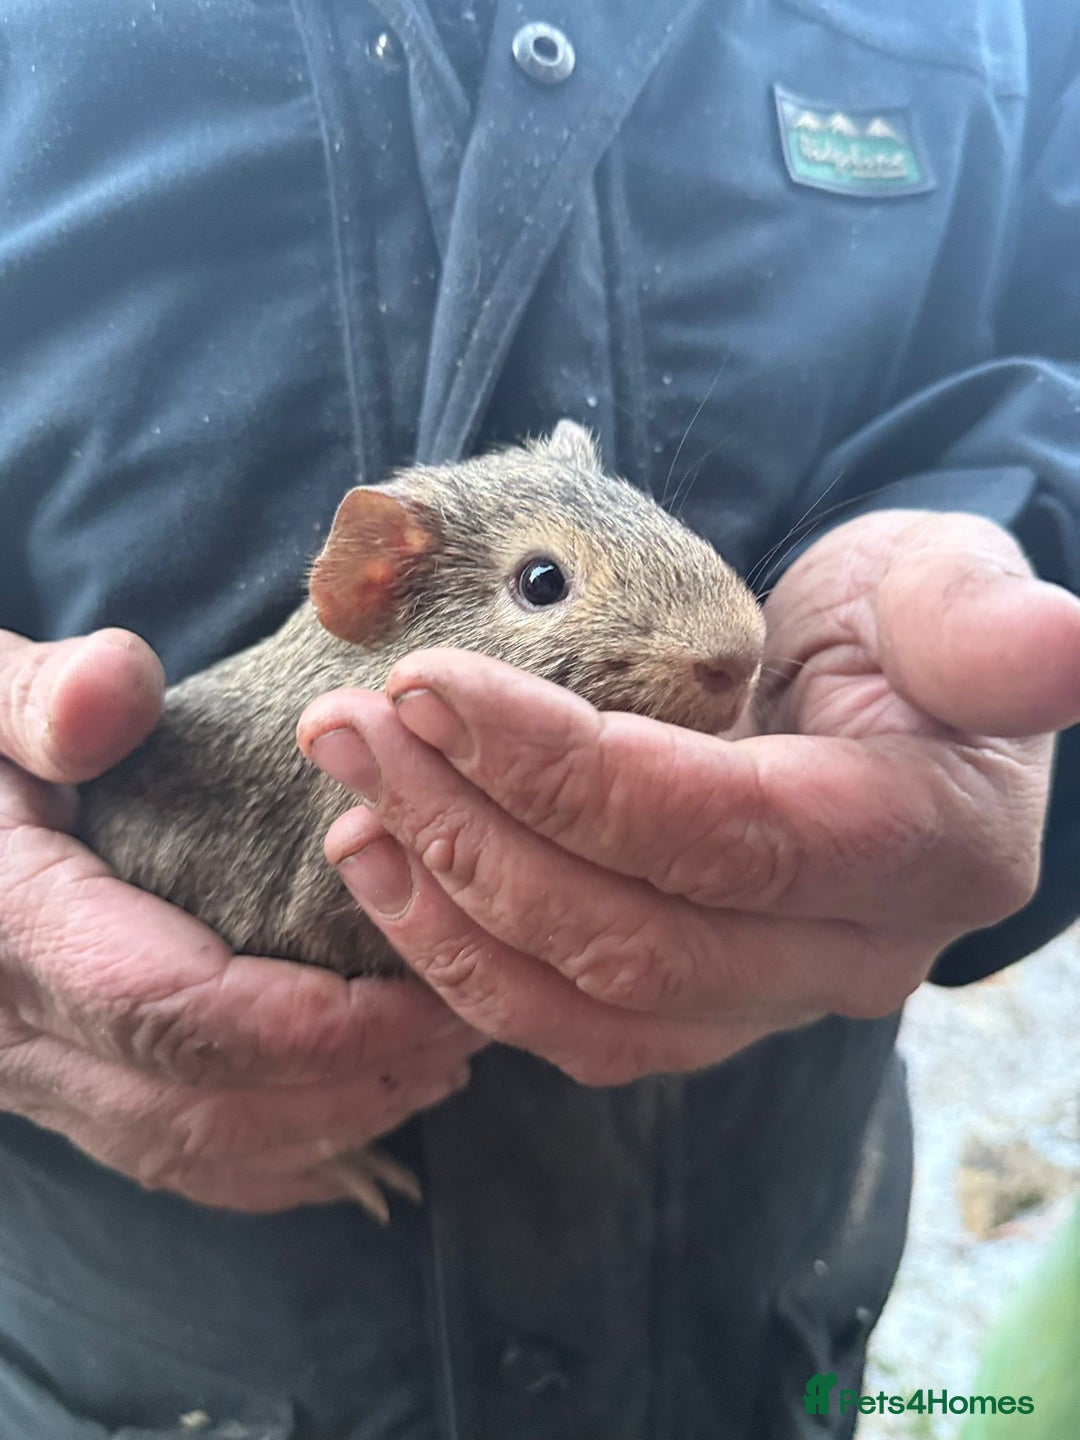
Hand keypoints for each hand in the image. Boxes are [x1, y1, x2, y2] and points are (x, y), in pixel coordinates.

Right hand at [0, 629, 480, 1209]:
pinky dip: (279, 1156)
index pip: (172, 1009)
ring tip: (439, 1062)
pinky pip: (176, 1160)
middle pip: (204, 1104)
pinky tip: (356, 1117)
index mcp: (13, 931)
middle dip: (352, 1081)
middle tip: (468, 1023)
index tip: (430, 991)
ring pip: (196, 1150)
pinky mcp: (66, 1089)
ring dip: (332, 1123)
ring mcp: (39, 1078)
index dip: (314, 1021)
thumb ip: (41, 696)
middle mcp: (18, 1035)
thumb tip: (117, 689)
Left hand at [299, 511, 1079, 1084]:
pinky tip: (386, 877)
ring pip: (591, 1007)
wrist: (877, 701)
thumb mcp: (947, 589)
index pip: (722, 834)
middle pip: (636, 935)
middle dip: (474, 832)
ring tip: (348, 801)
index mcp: (920, 845)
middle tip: (354, 727)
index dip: (567, 769)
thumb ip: (982, 627)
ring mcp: (767, 1002)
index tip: (432, 682)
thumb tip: (1066, 642)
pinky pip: (574, 1030)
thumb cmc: (904, 628)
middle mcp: (847, 954)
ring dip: (447, 910)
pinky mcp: (697, 1012)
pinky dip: (466, 968)